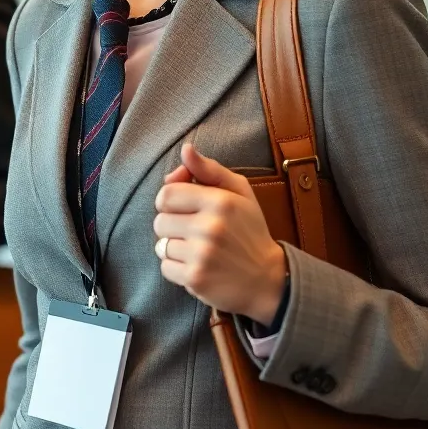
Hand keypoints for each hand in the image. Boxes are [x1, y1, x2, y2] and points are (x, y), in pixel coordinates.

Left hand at [154, 143, 286, 324]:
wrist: (267, 279)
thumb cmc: (249, 230)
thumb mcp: (239, 192)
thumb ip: (209, 169)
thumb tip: (186, 150)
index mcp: (219, 201)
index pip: (166, 194)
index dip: (169, 201)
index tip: (182, 208)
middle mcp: (210, 227)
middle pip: (160, 221)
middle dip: (172, 225)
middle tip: (194, 231)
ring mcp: (202, 255)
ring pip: (161, 245)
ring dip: (175, 248)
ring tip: (198, 249)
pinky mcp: (195, 279)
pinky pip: (165, 267)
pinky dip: (177, 268)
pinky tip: (198, 265)